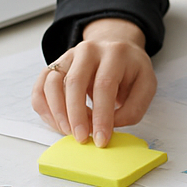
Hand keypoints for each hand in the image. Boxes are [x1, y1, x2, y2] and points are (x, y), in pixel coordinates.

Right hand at [30, 18, 155, 147]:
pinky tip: (57, 122)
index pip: (104, 85)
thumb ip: (133, 108)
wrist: (115, 47)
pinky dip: (44, 108)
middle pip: (74, 83)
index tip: (101, 139)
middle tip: (81, 139)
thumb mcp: (146, 86)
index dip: (101, 115)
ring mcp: (67, 56)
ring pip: (52, 84)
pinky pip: (40, 87)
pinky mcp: (54, 66)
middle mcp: (88, 50)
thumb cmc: (130, 71)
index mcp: (114, 53)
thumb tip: (109, 126)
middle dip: (76, 116)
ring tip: (69, 132)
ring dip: (58, 113)